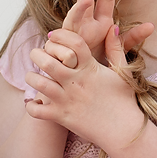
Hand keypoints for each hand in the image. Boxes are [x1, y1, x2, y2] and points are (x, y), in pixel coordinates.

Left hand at [25, 25, 148, 153]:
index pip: (72, 42)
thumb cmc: (124, 100)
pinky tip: (37, 102)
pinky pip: (37, 111)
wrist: (125, 131)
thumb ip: (115, 48)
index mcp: (90, 68)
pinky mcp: (62, 117)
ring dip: (31, 77)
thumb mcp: (123, 71)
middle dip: (37, 54)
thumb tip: (112, 26)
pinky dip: (32, 106)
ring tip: (35, 77)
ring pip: (38, 83)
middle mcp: (76, 82)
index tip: (53, 36)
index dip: (60, 35)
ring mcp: (67, 100)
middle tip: (38, 55)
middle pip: (47, 61)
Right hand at [63, 0, 154, 68]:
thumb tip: (152, 25)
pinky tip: (76, 19)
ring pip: (75, 11)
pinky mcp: (65, 42)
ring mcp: (74, 31)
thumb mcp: (118, 48)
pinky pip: (67, 30)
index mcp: (100, 21)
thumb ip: (133, 37)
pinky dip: (72, 21)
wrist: (81, 79)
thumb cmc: (98, 62)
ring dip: (81, 4)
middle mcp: (86, 22)